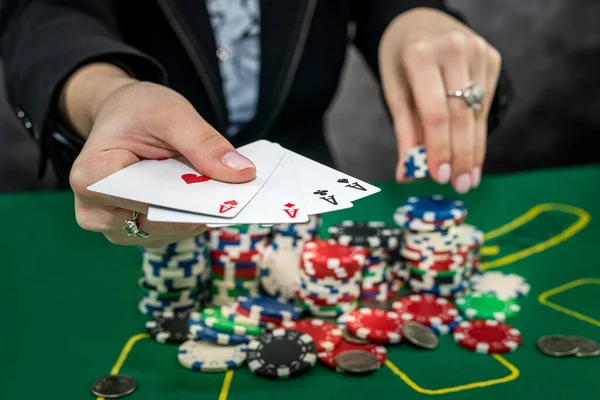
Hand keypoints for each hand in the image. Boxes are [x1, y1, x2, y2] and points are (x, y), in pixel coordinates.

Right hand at [63, 63, 255, 246]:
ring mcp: (119, 228)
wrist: (124, 117)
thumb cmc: (137, 111)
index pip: (138, 199)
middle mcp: (96, 213)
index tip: (220, 197)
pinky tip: (214, 200)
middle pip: (156, 221)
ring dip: (200, 214)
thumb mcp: (171, 113)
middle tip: (238, 198)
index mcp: (89, 179)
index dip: (180, 200)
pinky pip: (175, 231)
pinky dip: (197, 216)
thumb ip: (203, 142)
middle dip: (197, 208)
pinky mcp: (141, 233)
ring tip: (227, 196)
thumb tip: (243, 173)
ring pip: (170, 231)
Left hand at [379, 8, 501, 192]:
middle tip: (461, 186)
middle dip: (462, 156)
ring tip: (469, 178)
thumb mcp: (395, 91)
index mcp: (421, 55)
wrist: (421, 22)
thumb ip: (404, 132)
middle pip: (461, 115)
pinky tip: (474, 155)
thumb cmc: (402, 60)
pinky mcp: (492, 58)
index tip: (440, 177)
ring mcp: (478, 51)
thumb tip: (407, 174)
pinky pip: (484, 104)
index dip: (439, 148)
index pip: (435, 112)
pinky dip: (478, 132)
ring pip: (477, 113)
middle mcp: (453, 50)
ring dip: (474, 150)